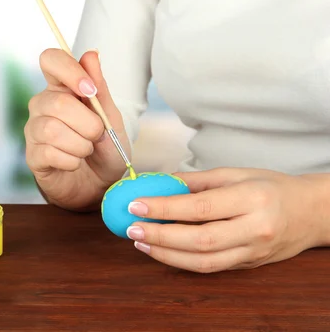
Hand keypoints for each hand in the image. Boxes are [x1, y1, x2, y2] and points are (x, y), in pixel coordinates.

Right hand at [24, 48, 129, 210]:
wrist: (100, 184)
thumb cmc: (104, 147)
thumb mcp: (111, 117)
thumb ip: (100, 88)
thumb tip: (91, 54)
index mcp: (61, 88)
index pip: (51, 59)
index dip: (69, 70)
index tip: (90, 90)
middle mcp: (42, 105)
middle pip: (58, 102)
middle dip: (88, 123)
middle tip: (97, 135)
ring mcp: (34, 130)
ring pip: (53, 129)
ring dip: (81, 144)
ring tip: (86, 151)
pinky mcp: (33, 156)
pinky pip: (49, 153)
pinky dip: (71, 161)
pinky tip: (74, 163)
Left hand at [126, 167, 326, 272]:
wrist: (311, 213)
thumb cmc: (272, 187)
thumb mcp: (236, 174)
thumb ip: (196, 180)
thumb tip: (158, 182)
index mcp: (252, 199)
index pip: (200, 207)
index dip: (165, 208)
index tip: (136, 204)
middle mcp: (255, 229)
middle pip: (200, 240)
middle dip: (160, 236)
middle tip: (131, 227)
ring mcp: (253, 252)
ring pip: (204, 261)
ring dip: (166, 254)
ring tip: (140, 241)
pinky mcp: (248, 265)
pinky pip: (210, 267)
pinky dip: (182, 261)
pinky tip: (161, 250)